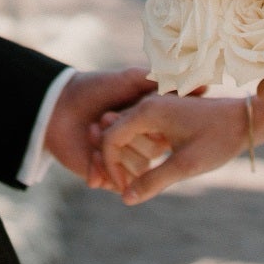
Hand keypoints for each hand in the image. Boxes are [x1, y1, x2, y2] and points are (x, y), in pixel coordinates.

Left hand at [43, 68, 156, 182]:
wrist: (58, 104)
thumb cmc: (97, 87)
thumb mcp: (131, 78)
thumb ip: (164, 82)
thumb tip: (205, 87)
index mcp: (151, 126)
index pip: (164, 137)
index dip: (149, 128)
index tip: (126, 110)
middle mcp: (140, 146)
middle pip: (150, 155)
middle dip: (127, 138)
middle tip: (100, 120)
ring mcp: (123, 162)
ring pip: (134, 172)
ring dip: (113, 155)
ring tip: (91, 133)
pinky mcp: (104, 176)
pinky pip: (114, 185)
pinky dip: (102, 171)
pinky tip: (91, 155)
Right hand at [95, 93, 260, 203]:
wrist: (246, 120)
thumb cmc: (219, 139)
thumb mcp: (186, 165)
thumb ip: (154, 181)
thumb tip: (125, 199)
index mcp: (148, 112)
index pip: (110, 139)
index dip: (110, 166)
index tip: (122, 188)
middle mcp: (147, 105)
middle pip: (114, 135)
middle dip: (114, 163)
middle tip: (123, 187)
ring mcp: (156, 108)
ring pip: (126, 134)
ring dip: (126, 158)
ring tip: (135, 180)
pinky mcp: (164, 115)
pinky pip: (140, 133)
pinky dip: (138, 151)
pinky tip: (148, 169)